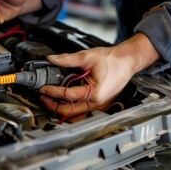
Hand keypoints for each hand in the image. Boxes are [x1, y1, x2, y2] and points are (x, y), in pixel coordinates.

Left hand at [39, 33, 159, 121]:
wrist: (127, 60)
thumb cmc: (113, 60)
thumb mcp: (87, 57)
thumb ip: (67, 59)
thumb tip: (52, 59)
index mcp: (95, 93)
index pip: (68, 96)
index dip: (53, 92)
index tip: (43, 88)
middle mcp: (97, 103)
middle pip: (69, 112)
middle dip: (53, 105)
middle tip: (42, 97)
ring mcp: (98, 106)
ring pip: (75, 114)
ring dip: (61, 108)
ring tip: (50, 99)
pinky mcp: (98, 104)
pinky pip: (81, 110)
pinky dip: (70, 106)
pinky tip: (63, 98)